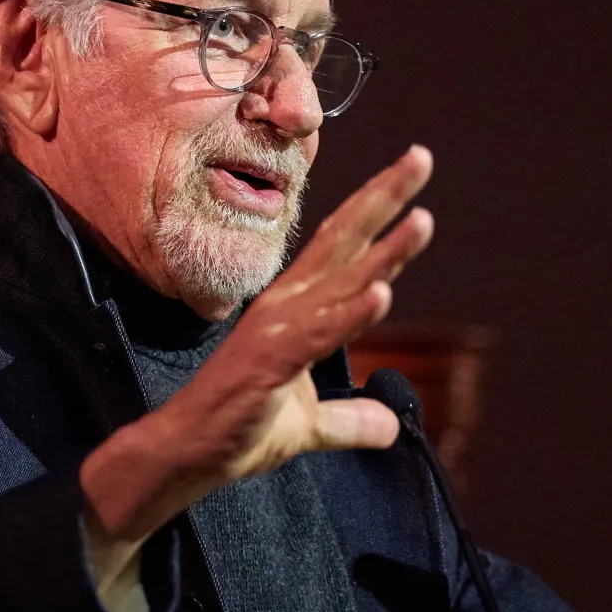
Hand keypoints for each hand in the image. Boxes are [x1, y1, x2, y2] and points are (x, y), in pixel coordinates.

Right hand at [81, 145, 434, 549]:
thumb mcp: (310, 426)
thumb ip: (351, 422)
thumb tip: (391, 428)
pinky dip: (352, 314)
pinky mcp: (271, 363)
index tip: (413, 168)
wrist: (189, 453)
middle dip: (385, 198)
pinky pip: (319, 334)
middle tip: (421, 157)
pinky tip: (381, 293)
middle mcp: (288, 305)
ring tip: (422, 220)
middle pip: (344, 241)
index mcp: (297, 306)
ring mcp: (278, 331)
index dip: (379, 207)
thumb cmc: (240, 426)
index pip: (345, 245)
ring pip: (340, 284)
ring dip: (383, 253)